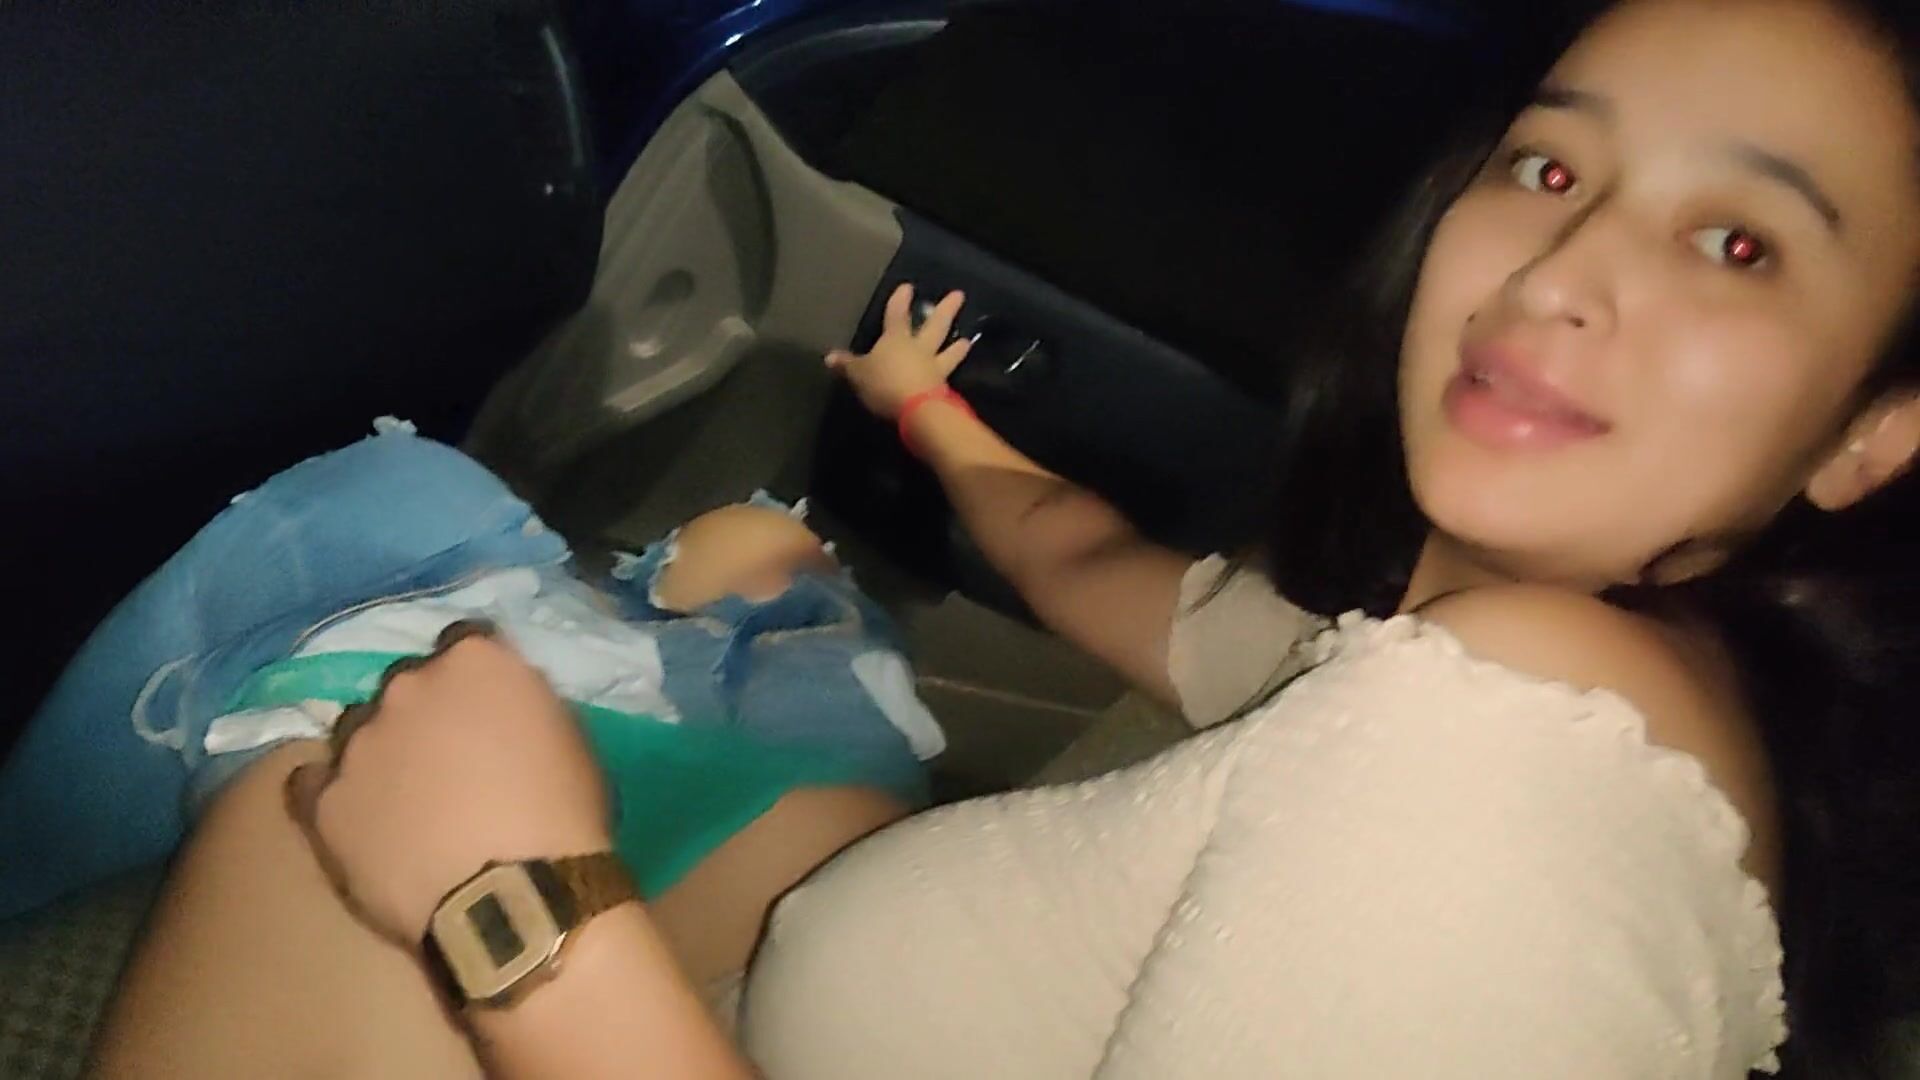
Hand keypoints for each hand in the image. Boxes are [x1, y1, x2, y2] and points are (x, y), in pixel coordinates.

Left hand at [287, 621, 612, 945]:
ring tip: (400, 800)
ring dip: (377, 752)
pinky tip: (355, 817)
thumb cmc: (563, 820)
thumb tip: (501, 713)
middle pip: (405, 684)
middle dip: (422, 712)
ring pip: (357, 730)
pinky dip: (330, 792)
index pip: (464, 642)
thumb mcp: (568, 741)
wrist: (517, 902)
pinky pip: (311, 782)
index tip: (485, 708)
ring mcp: (358, 743)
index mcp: (474, 662)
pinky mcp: (325, 801)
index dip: (475, 677)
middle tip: (445, 759)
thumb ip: (521, 708)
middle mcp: (407, 687)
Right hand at [826, 283, 973, 418]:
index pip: (897, 315)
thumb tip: (830, 357)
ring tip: (966, 340)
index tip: (908, 286)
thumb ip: (848, 365)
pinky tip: (953, 379)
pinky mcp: (943, 390)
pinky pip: (947, 378)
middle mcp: (920, 349)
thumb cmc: (885, 384)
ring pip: (948, 352)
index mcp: (897, 339)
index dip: (900, 301)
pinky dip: (951, 375)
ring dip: (956, 347)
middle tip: (959, 295)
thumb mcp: (859, 374)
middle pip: (934, 326)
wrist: (918, 411)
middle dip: (945, 309)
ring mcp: (935, 369)